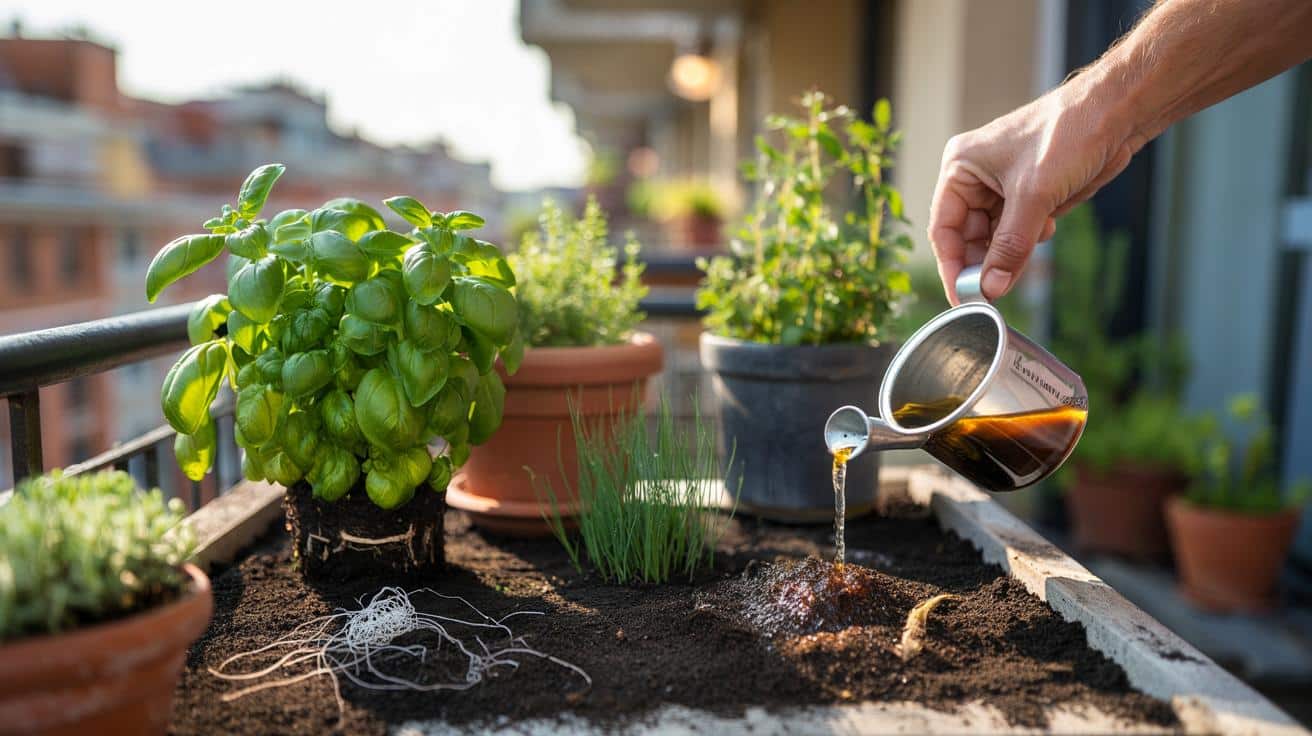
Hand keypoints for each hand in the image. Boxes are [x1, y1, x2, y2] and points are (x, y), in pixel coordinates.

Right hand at [928, 78, 1144, 302]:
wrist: (1117, 113)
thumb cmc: (1068, 133)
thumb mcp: (1034, 196)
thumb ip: (1010, 246)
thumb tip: (990, 287)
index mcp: (961, 167)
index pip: (944, 227)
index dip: (952, 265)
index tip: (962, 297)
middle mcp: (976, 177)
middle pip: (968, 236)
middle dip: (984, 261)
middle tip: (997, 289)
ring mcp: (1002, 185)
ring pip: (995, 237)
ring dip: (1011, 250)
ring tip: (1029, 248)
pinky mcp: (1029, 193)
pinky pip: (1018, 230)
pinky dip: (1030, 238)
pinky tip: (1048, 225)